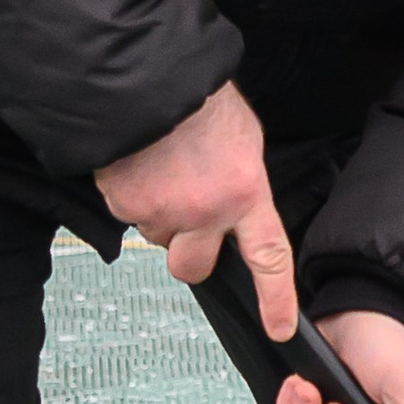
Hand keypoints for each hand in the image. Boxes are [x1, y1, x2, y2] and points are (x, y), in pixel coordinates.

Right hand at [95, 80, 295, 339]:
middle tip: (185, 217)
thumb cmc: (197, 99)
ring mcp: (162, 212)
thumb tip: (236, 211)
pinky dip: (131, 195)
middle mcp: (206, 211)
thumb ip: (243, 185)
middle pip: (193, 267)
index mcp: (245, 192)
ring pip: (157, 237)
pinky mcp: (124, 205)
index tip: (279, 327)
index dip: (276, 299)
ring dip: (158, 214)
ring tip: (161, 169)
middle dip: (187, 252)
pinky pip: (129, 216)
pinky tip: (139, 164)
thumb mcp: (243, 139)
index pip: (269, 258)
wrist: (146, 76)